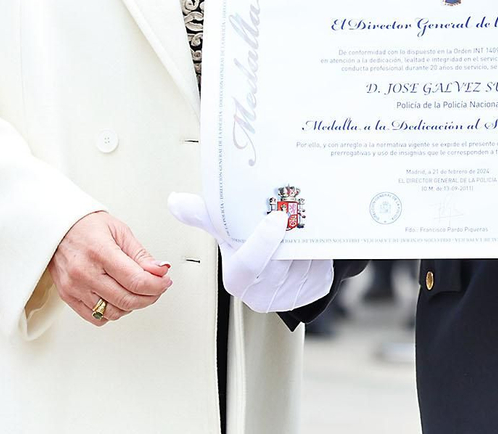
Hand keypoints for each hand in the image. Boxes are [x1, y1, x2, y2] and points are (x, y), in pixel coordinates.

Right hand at [48, 211, 170, 326]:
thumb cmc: (86, 225)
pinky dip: (112, 312)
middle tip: (156, 288)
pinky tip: (118, 299)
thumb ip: (140, 255)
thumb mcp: (119, 231)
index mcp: (100, 252)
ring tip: (136, 291)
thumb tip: (160, 271)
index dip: (156, 285)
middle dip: (149, 297)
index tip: (165, 282)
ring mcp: (74, 287)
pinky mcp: (68, 296)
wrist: (57, 227)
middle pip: (127, 300)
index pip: (135, 281)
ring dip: (132, 306)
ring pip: (113, 313)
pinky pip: (96, 318)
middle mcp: (85, 272)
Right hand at [168, 193, 333, 313]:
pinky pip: (323, 267)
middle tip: (299, 209)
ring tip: (307, 219)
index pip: (249, 264)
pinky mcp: (315, 292)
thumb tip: (175, 201)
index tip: (276, 218)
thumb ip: (204, 215)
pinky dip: (321, 249)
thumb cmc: (247, 248)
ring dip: (309, 240)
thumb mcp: (226, 231)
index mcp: (238, 280)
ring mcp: (291, 297)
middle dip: (292, 236)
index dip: (263, 243)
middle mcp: (263, 295)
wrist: (276, 268)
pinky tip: (317, 235)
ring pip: (306, 262)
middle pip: (282, 261)